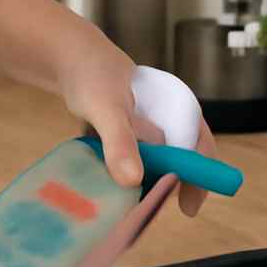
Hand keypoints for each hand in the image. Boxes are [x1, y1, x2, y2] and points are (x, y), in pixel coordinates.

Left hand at [56, 43, 218, 216]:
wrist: (66, 57)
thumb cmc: (93, 75)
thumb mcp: (107, 109)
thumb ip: (120, 142)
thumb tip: (133, 180)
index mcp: (179, 108)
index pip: (200, 148)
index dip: (199, 179)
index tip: (189, 208)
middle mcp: (167, 119)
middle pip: (178, 160)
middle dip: (166, 185)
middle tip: (146, 208)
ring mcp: (146, 127)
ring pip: (154, 163)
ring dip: (144, 182)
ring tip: (125, 203)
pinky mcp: (126, 134)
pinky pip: (131, 159)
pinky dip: (124, 173)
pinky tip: (108, 186)